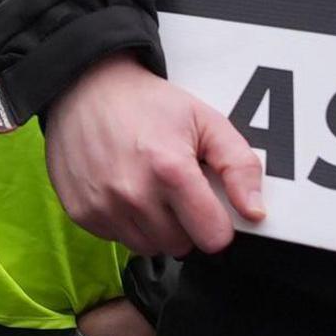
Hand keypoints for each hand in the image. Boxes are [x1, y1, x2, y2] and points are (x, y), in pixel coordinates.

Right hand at [41, 54, 266, 256]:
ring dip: (155, 227)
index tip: (208, 204)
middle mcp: (134, 194)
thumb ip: (239, 166)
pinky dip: (126, 222)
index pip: (213, 238)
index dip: (217, 222)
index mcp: (171, 171)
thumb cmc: (148, 104)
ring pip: (150, 247)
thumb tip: (254, 211)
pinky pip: (118, 239)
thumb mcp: (206, 121)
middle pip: (181, 246)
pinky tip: (122, 190)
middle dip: (185, 223)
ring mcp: (103, 206)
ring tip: (148, 188)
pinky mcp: (82, 213)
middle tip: (173, 188)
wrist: (86, 88)